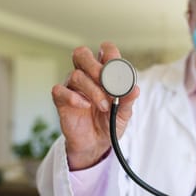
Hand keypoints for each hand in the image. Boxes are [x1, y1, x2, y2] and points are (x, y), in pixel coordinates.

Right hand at [51, 42, 139, 169]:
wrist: (96, 144)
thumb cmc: (109, 122)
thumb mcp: (124, 113)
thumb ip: (128, 100)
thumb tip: (135, 89)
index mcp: (104, 73)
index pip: (105, 50)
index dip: (110, 54)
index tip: (117, 68)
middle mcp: (86, 75)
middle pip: (82, 54)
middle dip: (94, 65)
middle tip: (105, 81)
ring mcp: (72, 86)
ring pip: (75, 75)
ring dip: (93, 90)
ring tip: (104, 106)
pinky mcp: (61, 100)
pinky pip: (60, 90)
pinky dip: (73, 97)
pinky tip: (85, 106)